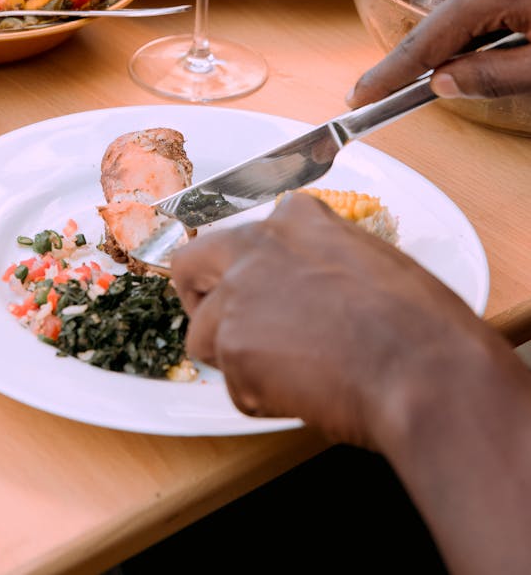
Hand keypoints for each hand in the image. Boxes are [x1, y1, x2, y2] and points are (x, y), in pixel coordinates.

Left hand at [171, 192, 491, 448]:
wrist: (425, 368)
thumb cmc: (419, 324)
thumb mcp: (368, 261)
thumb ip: (318, 263)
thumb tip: (305, 292)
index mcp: (294, 218)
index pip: (241, 239)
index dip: (248, 275)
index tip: (260, 296)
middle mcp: (255, 245)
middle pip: (191, 265)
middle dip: (200, 300)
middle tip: (231, 335)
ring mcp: (237, 293)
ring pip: (205, 336)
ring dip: (239, 362)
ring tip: (296, 376)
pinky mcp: (231, 345)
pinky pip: (232, 385)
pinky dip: (262, 399)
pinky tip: (308, 394)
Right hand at [347, 0, 530, 107]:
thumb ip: (495, 77)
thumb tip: (441, 83)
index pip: (424, 43)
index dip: (388, 75)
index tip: (357, 96)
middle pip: (450, 20)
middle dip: (456, 53)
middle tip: (478, 75)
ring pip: (477, 2)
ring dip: (492, 29)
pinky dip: (508, 7)